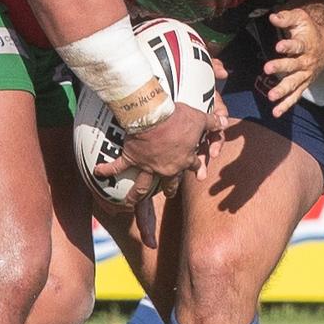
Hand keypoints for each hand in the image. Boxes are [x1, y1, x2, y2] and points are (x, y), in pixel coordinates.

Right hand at [93, 104, 227, 202]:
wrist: (154, 116)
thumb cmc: (178, 117)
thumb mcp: (200, 118)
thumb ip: (214, 122)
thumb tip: (226, 121)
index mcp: (184, 160)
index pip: (194, 165)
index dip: (198, 167)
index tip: (200, 173)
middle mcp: (166, 168)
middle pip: (170, 183)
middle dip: (170, 189)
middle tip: (170, 194)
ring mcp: (148, 167)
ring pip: (142, 188)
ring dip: (135, 197)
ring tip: (129, 206)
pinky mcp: (132, 158)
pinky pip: (118, 167)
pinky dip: (107, 170)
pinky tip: (98, 173)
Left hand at [263, 6, 323, 116]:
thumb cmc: (309, 30)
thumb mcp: (300, 18)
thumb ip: (286, 18)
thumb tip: (272, 17)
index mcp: (306, 44)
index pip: (297, 45)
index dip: (289, 45)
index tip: (279, 46)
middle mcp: (306, 61)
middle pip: (293, 65)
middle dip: (281, 67)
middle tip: (267, 69)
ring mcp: (305, 74)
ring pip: (294, 83)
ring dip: (283, 90)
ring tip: (271, 96)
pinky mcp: (303, 83)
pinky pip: (295, 96)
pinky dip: (286, 105)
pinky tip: (276, 113)